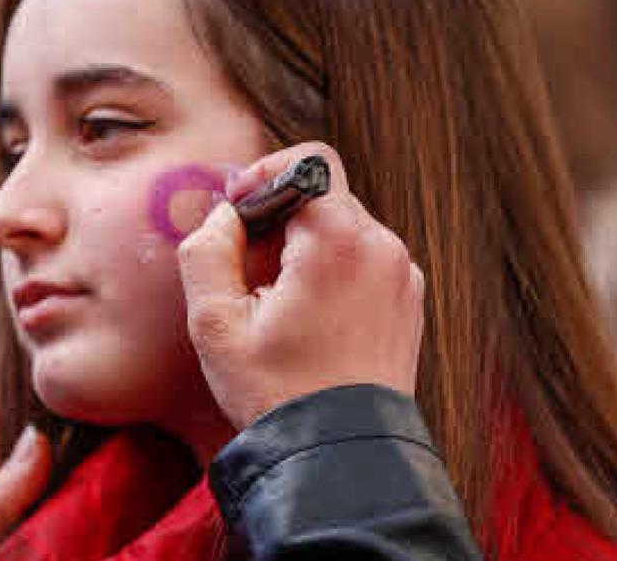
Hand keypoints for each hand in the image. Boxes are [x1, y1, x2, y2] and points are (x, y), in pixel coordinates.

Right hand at [177, 142, 424, 429]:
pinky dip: (333, 272)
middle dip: (280, 221)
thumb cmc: (275, 392)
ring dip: (306, 249)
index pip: (307, 161)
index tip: (240, 215)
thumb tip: (224, 216)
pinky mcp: (410, 300)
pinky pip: (365, 260)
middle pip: (323, 196)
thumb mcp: (213, 321)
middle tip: (251, 274)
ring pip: (344, 228)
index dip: (265, 175)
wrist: (340, 456)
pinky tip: (310, 319)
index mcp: (338, 241)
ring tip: (280, 305)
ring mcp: (403, 275)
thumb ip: (206, 248)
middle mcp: (382, 248)